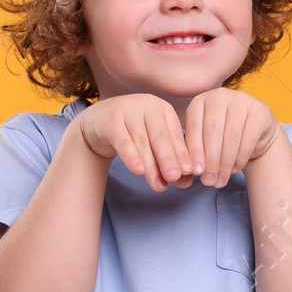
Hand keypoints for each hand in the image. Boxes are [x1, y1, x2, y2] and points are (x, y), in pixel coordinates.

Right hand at [78, 93, 196, 192]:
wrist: (99, 123)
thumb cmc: (134, 135)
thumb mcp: (154, 146)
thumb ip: (171, 162)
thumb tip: (187, 182)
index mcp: (163, 110)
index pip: (176, 134)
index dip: (184, 154)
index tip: (192, 172)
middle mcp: (147, 105)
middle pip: (160, 136)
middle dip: (169, 158)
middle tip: (175, 176)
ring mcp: (127, 109)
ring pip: (142, 141)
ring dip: (151, 165)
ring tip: (159, 186)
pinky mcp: (110, 119)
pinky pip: (123, 140)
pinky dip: (131, 156)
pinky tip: (138, 171)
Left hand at [181, 88, 279, 186]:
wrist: (256, 130)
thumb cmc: (224, 135)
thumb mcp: (206, 137)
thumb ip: (197, 148)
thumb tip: (191, 169)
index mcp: (200, 101)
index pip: (194, 126)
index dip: (194, 150)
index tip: (195, 172)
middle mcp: (219, 96)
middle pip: (212, 132)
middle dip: (210, 161)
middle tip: (208, 181)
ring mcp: (240, 100)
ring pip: (231, 137)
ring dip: (225, 163)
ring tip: (220, 180)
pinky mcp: (259, 111)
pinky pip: (248, 138)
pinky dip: (240, 157)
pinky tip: (235, 169)